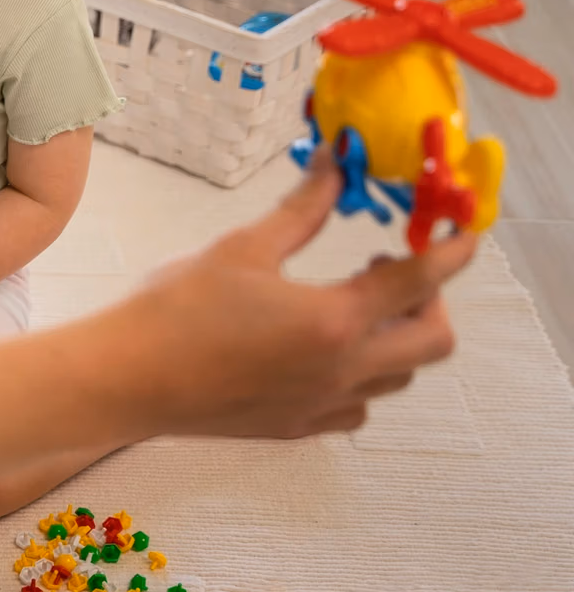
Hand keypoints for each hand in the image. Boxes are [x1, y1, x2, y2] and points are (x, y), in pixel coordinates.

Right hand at [116, 150, 474, 440]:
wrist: (127, 379)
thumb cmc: (175, 310)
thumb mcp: (242, 249)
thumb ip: (301, 210)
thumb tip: (333, 165)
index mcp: (334, 320)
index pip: (418, 281)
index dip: (450, 252)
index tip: (465, 234)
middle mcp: (343, 370)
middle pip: (432, 341)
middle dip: (429, 301)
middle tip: (390, 270)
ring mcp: (323, 405)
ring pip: (398, 377)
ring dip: (395, 338)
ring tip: (352, 306)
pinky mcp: (298, 426)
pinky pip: (358, 406)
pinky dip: (361, 377)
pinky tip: (322, 353)